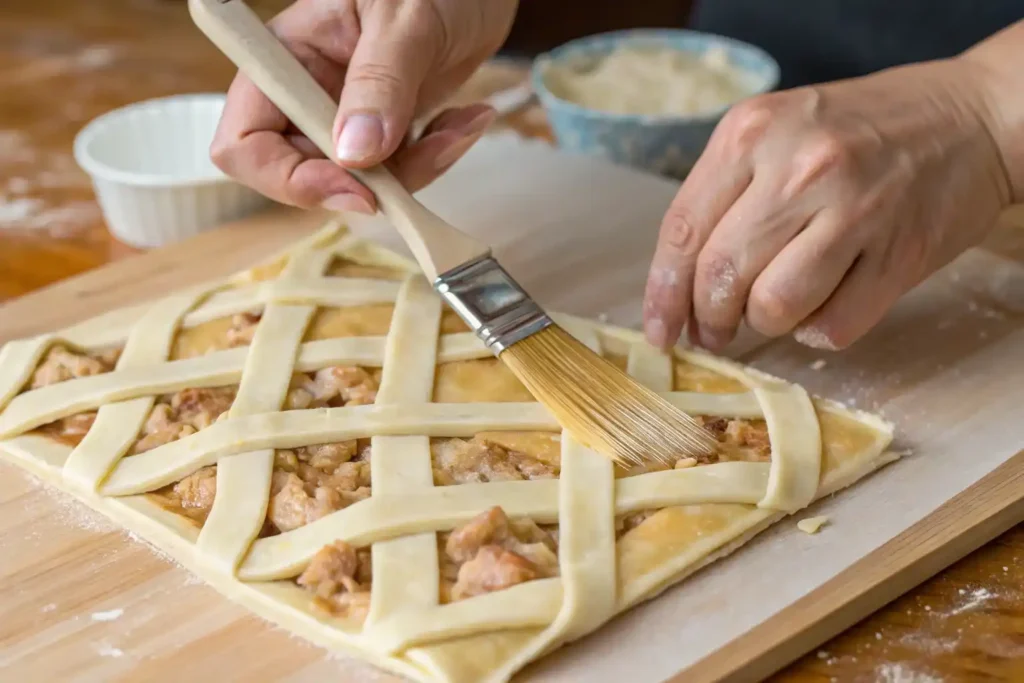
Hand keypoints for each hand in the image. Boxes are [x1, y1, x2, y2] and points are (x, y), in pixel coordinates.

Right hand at [211, 0, 517, 213]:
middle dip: (372, 181)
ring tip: (464, 122)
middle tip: (431, 152)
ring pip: (362, 183)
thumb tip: (353, 154)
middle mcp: (308, 96)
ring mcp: (347, 117)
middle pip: (307, 176)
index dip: (287, 179)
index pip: (245, 144)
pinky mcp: (387, 131)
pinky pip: (402, 171)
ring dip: (419, 167)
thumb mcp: (403, 19)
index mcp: (287, 60)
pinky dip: (438, 155)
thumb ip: (380, 82)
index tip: (354, 187)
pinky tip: (468, 118)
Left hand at [642, 58, 1012, 351]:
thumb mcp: (776, 131)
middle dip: (709, 321)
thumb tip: (679, 287)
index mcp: (752, 133)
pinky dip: (819, 329)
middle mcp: (799, 167)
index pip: (681, 233)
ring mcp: (854, 211)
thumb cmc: (859, 130)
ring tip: (776, 307)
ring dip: (766, 324)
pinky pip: (833, 326)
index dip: (663, 295)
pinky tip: (827, 302)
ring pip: (773, 308)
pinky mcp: (900, 255)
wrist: (969, 118)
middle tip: (715, 332)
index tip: (659, 331)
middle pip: (720, 278)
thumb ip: (725, 196)